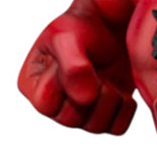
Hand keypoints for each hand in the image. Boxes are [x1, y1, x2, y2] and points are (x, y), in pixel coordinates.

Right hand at [18, 12, 135, 134]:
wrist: (111, 26)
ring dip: (109, 100)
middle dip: (90, 93)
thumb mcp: (66, 36)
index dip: (65, 84)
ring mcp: (80, 114)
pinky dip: (124, 110)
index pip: (46, 104)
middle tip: (97, 70)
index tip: (75, 59)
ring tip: (109, 79)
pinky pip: (117, 128)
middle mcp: (54, 105)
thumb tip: (85, 98)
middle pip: (71, 120)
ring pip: (95, 127)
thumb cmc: (80, 27)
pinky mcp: (106, 117)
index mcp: (32, 86)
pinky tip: (122, 90)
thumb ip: (71, 65)